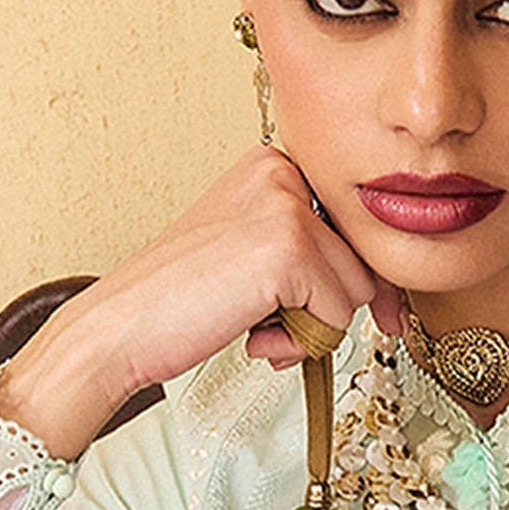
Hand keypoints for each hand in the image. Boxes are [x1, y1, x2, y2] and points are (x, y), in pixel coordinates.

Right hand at [0, 146, 402, 458]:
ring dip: (312, 330)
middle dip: (334, 309)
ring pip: (357, 290)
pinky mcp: (288, 249)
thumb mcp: (253, 260)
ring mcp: (285, 208)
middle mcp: (280, 174)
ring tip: (251, 327)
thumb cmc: (178, 304)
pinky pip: (339, 314)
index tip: (379, 316)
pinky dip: (301, 342)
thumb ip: (312, 258)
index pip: (354, 228)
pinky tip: (250, 335)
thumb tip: (390, 294)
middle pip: (364, 258)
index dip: (361, 280)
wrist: (118, 329)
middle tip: (275, 330)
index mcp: (271, 167)